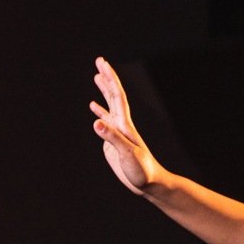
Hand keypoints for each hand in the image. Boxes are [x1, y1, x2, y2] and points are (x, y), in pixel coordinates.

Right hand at [90, 57, 165, 194]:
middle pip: (114, 95)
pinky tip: (93, 107)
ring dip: (103, 90)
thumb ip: (111, 138)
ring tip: (97, 76)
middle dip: (107, 77)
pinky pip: (105, 122)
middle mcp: (122, 124)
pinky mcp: (113, 142)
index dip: (109, 78)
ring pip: (110, 105)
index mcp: (125, 124)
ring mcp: (118, 132)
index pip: (116, 95)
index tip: (101, 64)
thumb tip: (95, 122)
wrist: (150, 183)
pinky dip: (99, 112)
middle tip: (99, 61)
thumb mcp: (126, 153)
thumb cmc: (142, 170)